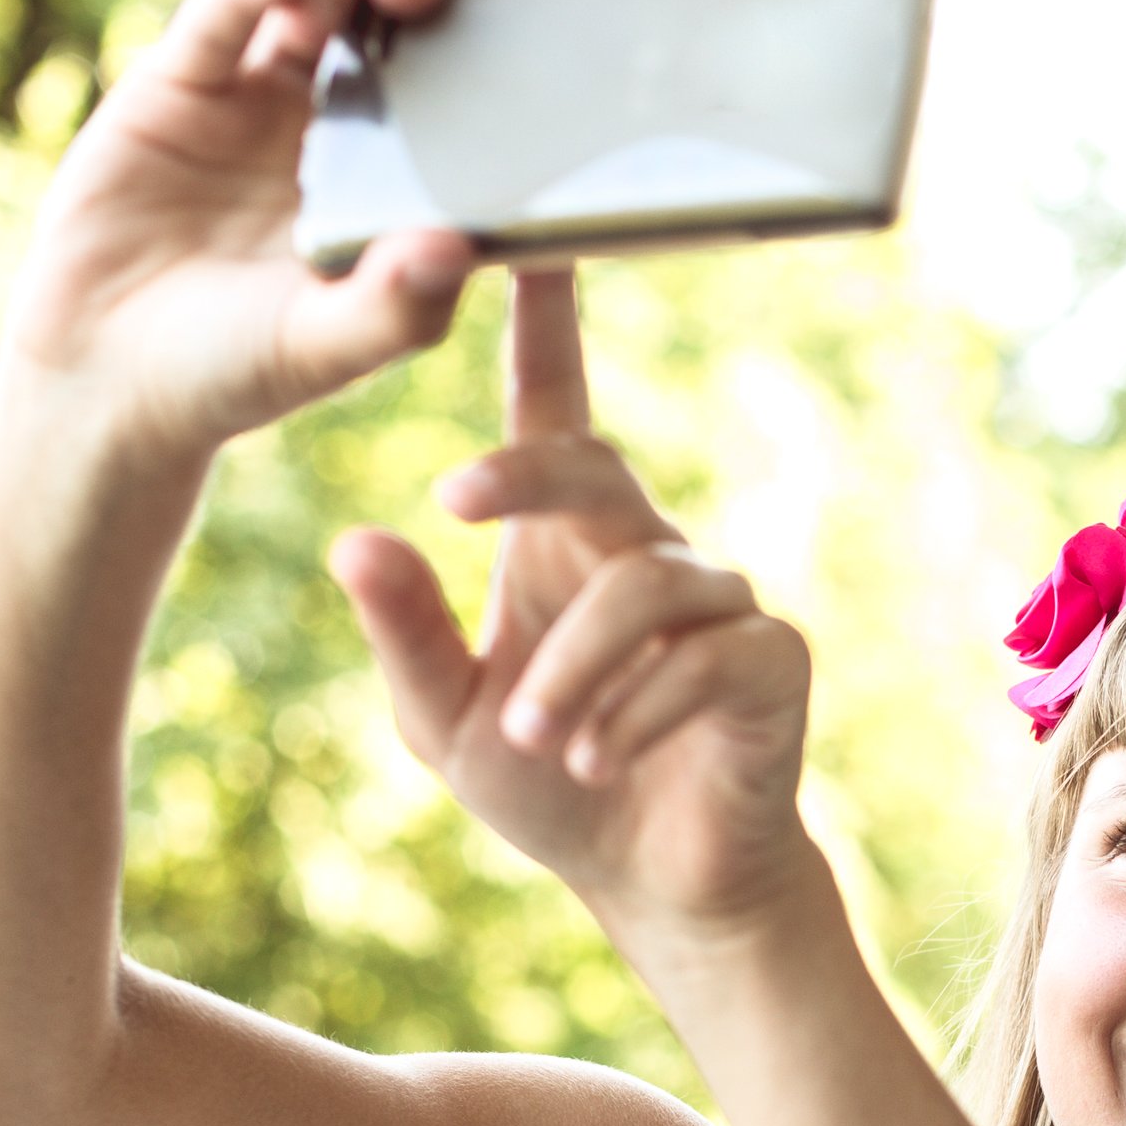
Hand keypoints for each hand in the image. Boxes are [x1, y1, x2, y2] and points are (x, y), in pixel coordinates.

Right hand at [0, 0, 559, 464]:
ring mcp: (268, 91)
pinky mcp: (187, 78)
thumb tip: (451, 250)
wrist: (111, 375)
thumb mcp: (327, 349)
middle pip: (401, 9)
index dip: (507, 19)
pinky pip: (227, 13)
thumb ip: (394, 307)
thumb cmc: (238, 370)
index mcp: (411, 174)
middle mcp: (350, 119)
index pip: (474, 77)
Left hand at [330, 274, 818, 930]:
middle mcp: (647, 549)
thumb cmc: (552, 786)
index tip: (527, 239)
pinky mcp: (772, 660)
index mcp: (568, 542)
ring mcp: (719, 601)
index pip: (556, 412)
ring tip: (536, 739)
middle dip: (522, 474)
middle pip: (593, 465)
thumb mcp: (446, 717)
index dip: (545, 326)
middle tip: (453, 498)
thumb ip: (406, 633)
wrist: (658, 885)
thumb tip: (353, 539)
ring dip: (572, 666)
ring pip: (643, 583)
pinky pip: (705, 656)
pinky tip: (596, 758)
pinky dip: (635, 709)